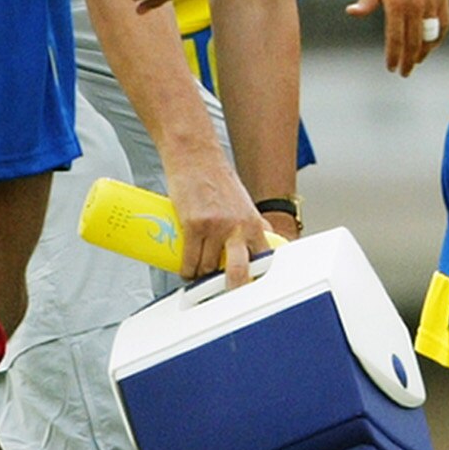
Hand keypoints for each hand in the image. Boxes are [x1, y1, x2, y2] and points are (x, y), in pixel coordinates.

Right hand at [167, 160, 272, 286]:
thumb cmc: (217, 178)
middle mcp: (237, 227)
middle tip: (225, 293)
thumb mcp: (243, 203)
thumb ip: (251, 224)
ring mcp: (215, 227)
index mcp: (253, 222)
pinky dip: (186, 271)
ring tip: (198, 271)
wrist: (195, 156)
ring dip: (201, 275)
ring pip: (207, 268)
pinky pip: (189, 261)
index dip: (256, 277)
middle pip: (238, 271)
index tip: (250, 288)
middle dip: (233, 287)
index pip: (262, 258)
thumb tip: (261, 243)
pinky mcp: (193, 226)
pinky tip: (186, 271)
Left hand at [347, 0, 448, 75]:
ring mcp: (432, 2)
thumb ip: (367, 2)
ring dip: (423, 52)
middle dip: (408, 61)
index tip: (391, 68)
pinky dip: (438, 38)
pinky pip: (443, 24)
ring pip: (430, 37)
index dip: (393, 57)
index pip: (395, 40)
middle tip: (404, 72)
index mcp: (396, 4)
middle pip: (413, 43)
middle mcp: (416, 6)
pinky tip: (432, 45)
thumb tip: (351, 13)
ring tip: (416, 61)